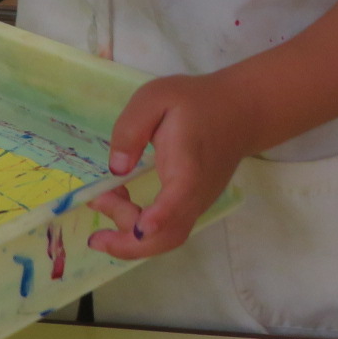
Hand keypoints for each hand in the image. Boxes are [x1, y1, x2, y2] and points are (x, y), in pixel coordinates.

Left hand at [87, 72, 257, 259]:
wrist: (241, 112)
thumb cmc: (196, 102)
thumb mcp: (156, 97)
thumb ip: (131, 128)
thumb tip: (117, 168)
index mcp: (188, 164)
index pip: (179, 197)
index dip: (160, 216)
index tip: (142, 227)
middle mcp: (197, 193)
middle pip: (169, 235)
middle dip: (128, 241)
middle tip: (96, 216)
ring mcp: (198, 204)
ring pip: (168, 239)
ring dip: (130, 236)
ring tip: (104, 203)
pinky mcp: (193, 207)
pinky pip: (169, 230)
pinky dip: (140, 228)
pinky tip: (123, 204)